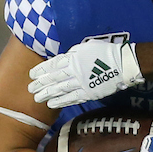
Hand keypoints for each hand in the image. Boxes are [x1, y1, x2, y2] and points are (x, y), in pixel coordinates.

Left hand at [28, 39, 143, 107]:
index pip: (53, 65)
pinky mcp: (89, 93)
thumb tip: (63, 59)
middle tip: (30, 89)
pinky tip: (52, 104)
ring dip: (47, 95)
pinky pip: (72, 99)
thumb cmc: (105, 52)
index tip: (32, 74)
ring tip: (37, 98)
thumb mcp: (86, 46)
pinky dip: (61, 102)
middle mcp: (75, 71)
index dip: (41, 70)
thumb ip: (73, 53)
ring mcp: (82, 83)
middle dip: (41, 84)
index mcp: (73, 58)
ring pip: (60, 90)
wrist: (122, 64)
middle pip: (54, 79)